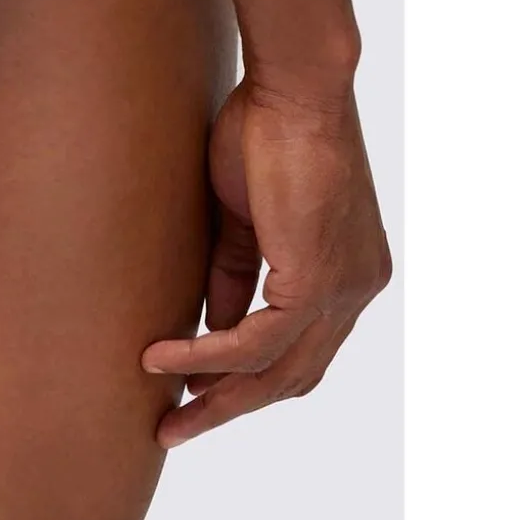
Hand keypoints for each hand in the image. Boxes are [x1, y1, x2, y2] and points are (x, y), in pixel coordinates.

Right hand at [142, 73, 390, 446]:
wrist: (293, 89)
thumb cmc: (264, 129)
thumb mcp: (242, 215)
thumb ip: (234, 272)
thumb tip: (213, 325)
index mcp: (346, 271)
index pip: (301, 348)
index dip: (248, 377)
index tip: (196, 392)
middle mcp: (355, 290)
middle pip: (292, 377)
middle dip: (231, 409)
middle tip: (177, 430)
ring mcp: (342, 290)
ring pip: (277, 373)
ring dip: (216, 399)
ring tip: (166, 417)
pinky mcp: (315, 281)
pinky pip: (256, 343)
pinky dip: (207, 357)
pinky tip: (164, 360)